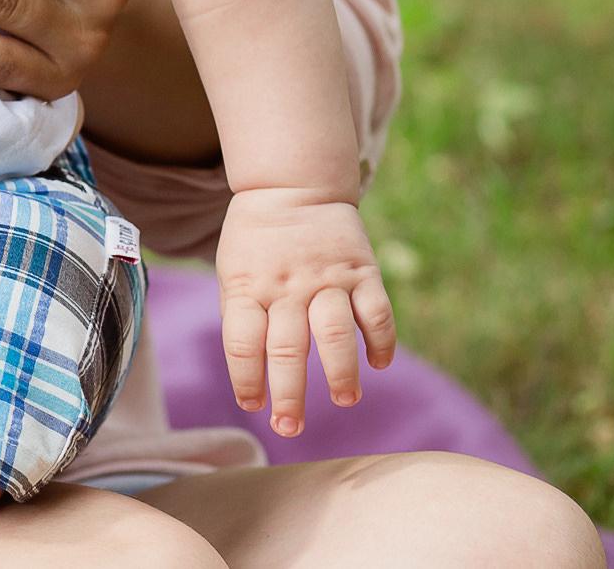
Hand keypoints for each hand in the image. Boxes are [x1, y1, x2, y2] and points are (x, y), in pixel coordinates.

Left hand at [214, 188, 395, 435]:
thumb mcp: (233, 272)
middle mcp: (287, 287)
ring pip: (334, 333)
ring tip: (344, 399)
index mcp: (248, 287)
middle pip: (286, 349)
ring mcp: (326, 279)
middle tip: (290, 427)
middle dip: (289, 395)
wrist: (290, 186)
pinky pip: (376, 311)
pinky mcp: (361, 270)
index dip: (246, 379)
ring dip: (340, 371)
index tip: (253, 407)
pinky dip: (381, 341)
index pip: (242, 342)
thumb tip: (255, 376)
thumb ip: (244, 317)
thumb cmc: (256, 242)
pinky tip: (378, 364)